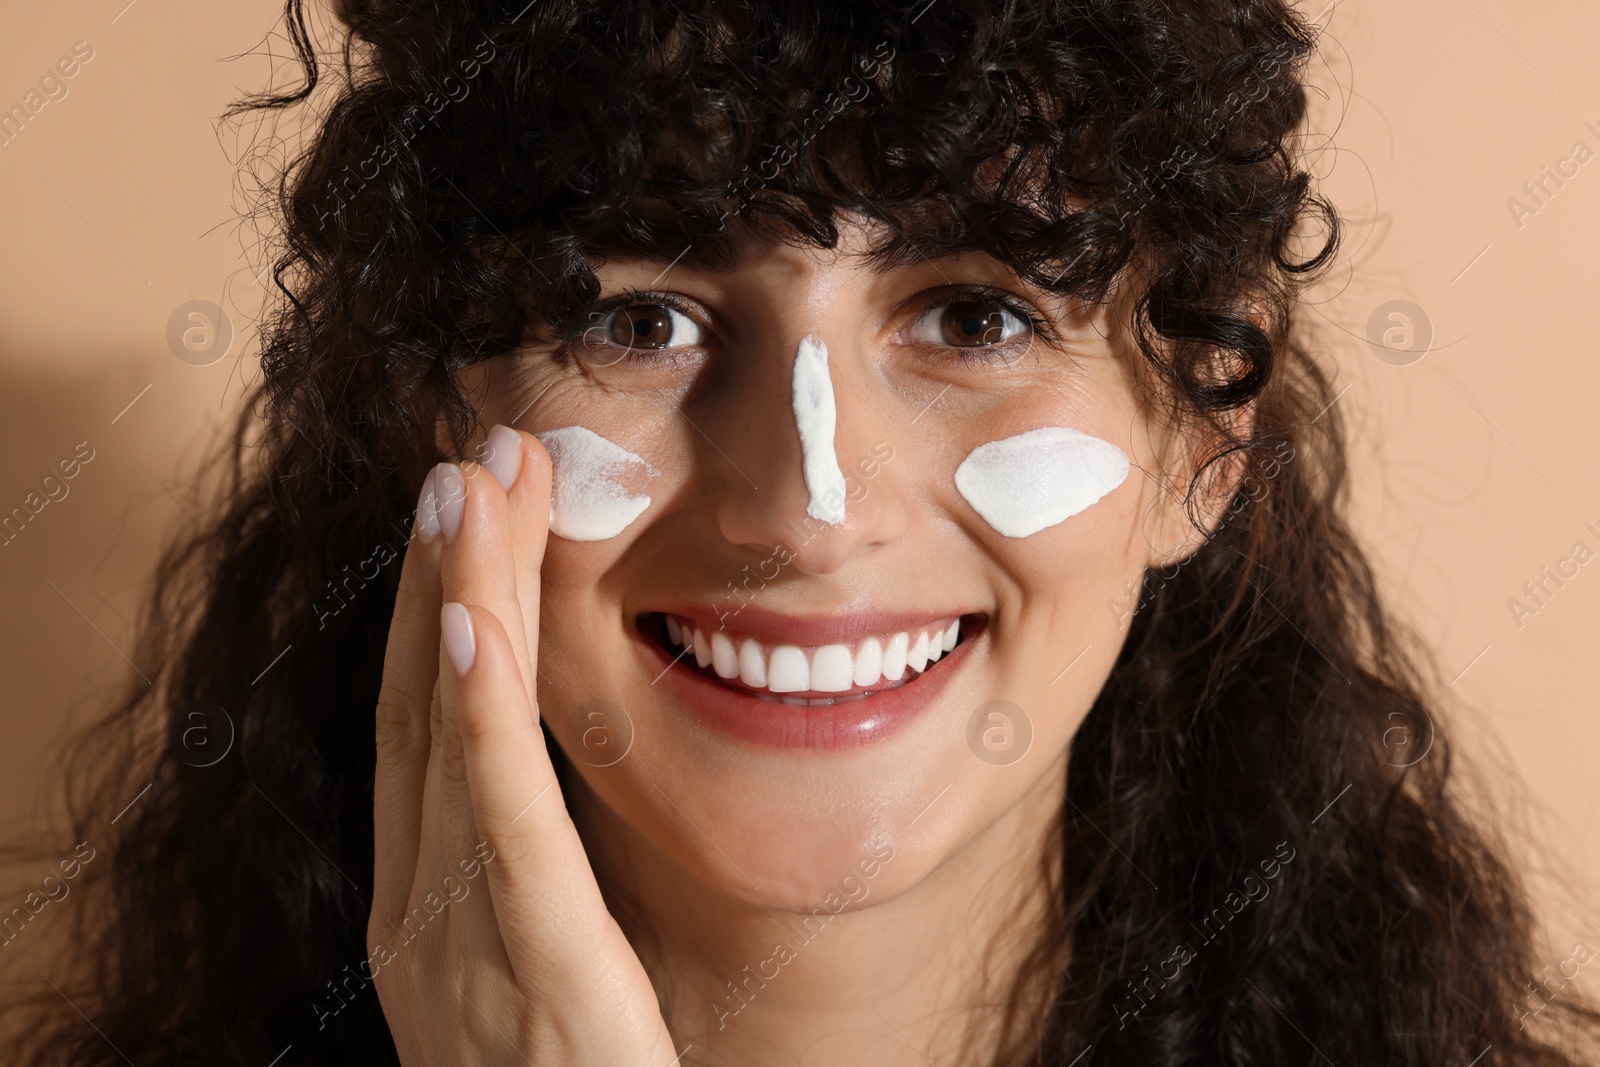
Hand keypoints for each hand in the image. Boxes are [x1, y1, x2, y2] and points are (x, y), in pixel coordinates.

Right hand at [369, 425, 677, 1065]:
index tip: (466, 513)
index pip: (425, 728)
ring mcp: (458, 937)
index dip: (437, 610)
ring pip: (448, 736)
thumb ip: (531, 881)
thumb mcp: (541, 972)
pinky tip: (474, 620)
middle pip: (423, 705)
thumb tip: (555, 783)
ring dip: (458, 599)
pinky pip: (497, 818)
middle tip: (470, 455)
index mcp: (429, 905)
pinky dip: (478, 712)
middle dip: (442, 574)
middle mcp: (422, 909)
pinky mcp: (529, 963)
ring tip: (468, 485)